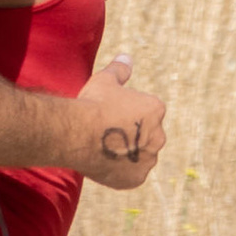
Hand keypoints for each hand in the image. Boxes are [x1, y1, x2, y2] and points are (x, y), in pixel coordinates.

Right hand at [72, 53, 165, 190]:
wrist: (77, 133)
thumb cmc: (92, 104)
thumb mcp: (105, 80)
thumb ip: (120, 69)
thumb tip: (126, 56)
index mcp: (155, 110)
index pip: (146, 113)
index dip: (127, 114)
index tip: (111, 116)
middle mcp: (158, 136)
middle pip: (146, 136)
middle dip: (132, 135)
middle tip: (108, 135)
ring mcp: (148, 159)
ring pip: (140, 157)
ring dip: (128, 154)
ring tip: (105, 150)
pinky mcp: (136, 179)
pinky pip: (131, 175)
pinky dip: (121, 171)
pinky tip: (105, 164)